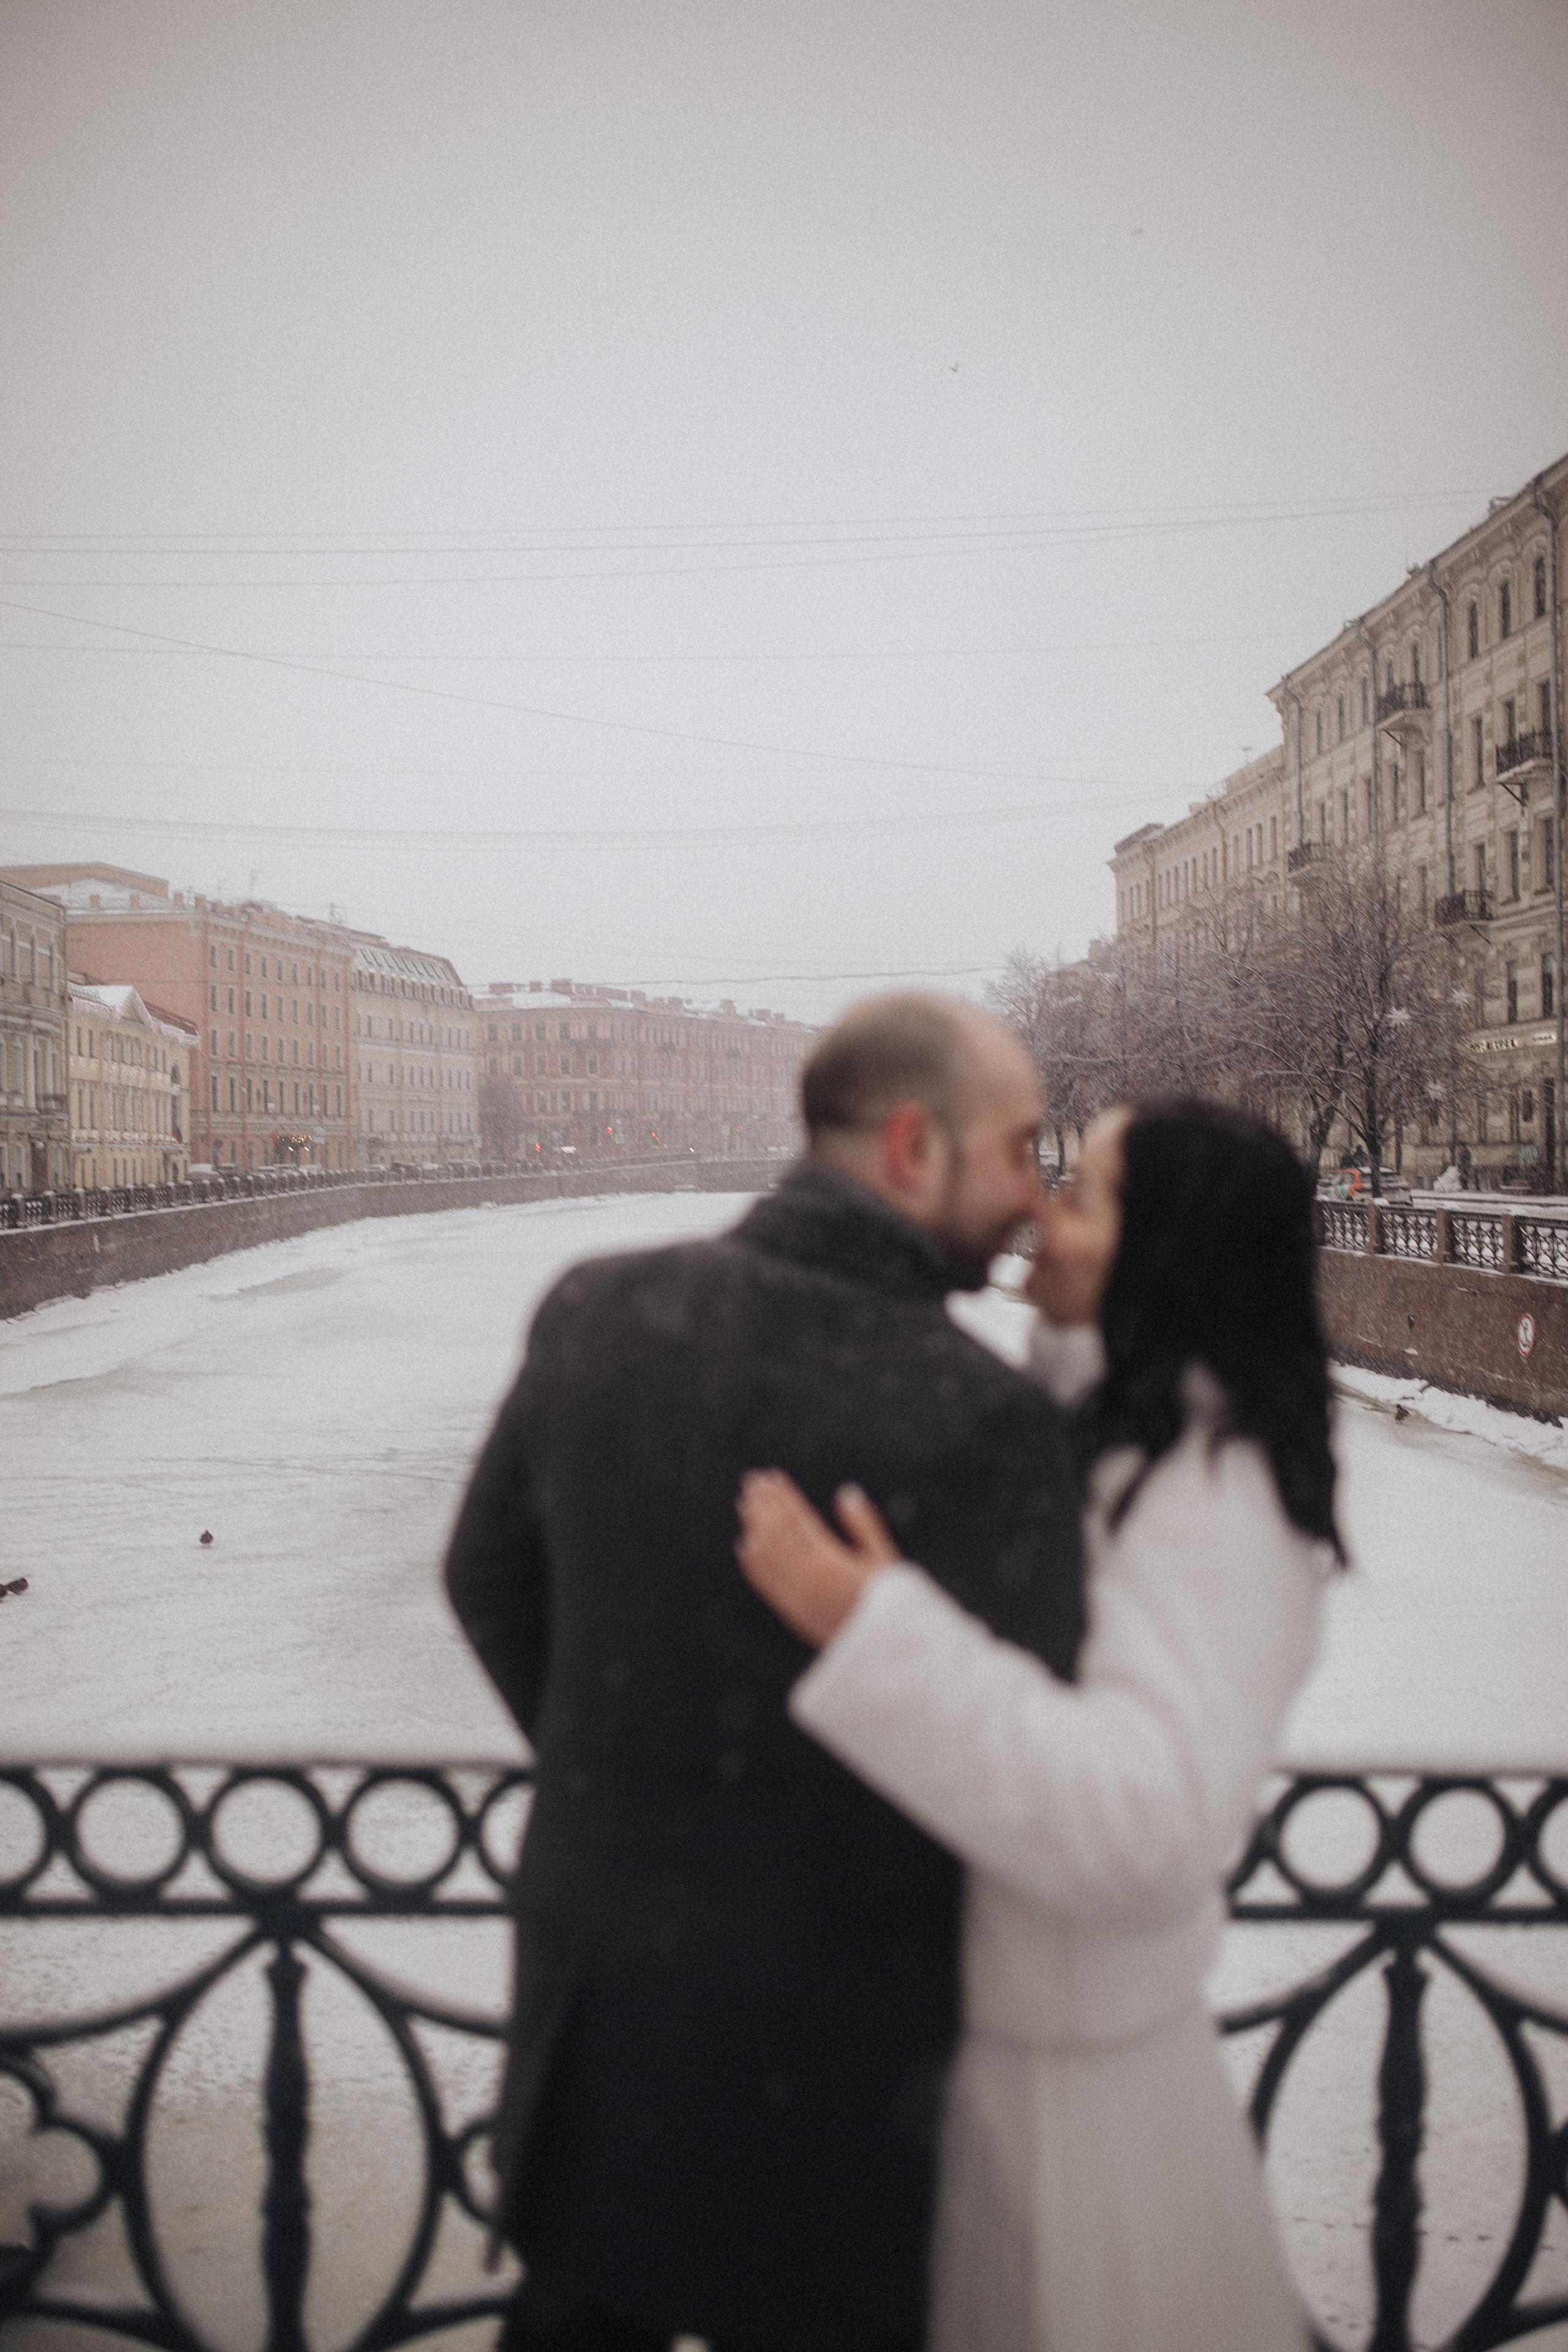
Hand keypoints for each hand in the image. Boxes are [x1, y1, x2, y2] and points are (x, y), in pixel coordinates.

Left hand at [735, 1471, 900, 1648]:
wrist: (885, 1654)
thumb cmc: (891, 1605)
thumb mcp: (885, 1560)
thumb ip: (864, 1526)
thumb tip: (847, 1492)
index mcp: (829, 1562)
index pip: (797, 1520)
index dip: (784, 1496)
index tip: (773, 1476)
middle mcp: (806, 1579)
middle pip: (777, 1534)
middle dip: (764, 1505)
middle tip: (752, 1481)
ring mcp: (796, 1597)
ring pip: (767, 1556)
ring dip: (755, 1527)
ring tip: (746, 1504)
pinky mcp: (793, 1613)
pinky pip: (767, 1585)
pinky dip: (754, 1564)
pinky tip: (746, 1547)